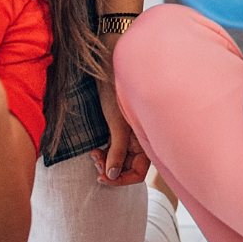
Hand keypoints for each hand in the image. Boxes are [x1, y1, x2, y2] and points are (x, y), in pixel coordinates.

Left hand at [92, 46, 150, 186]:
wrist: (110, 61)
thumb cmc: (117, 88)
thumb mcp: (117, 123)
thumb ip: (116, 151)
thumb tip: (112, 175)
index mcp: (148, 138)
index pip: (139, 173)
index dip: (121, 179)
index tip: (103, 176)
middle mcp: (142, 138)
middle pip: (129, 168)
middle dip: (111, 170)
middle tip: (95, 161)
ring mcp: (131, 133)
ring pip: (121, 160)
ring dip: (107, 162)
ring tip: (94, 154)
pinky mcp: (120, 127)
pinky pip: (115, 148)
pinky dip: (106, 152)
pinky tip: (96, 148)